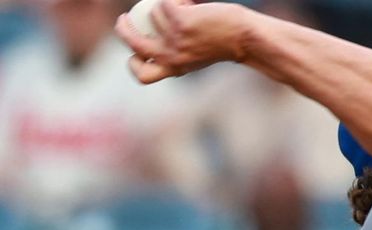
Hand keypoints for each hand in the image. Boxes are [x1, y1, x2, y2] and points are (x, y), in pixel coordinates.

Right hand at [115, 0, 250, 83]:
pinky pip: (163, 2)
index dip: (133, 64)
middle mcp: (171, 58)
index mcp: (174, 68)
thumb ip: (177, 55)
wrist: (244, 38)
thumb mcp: (196, 56)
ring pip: (151, 15)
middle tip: (125, 18)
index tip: (135, 52)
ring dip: (164, 6)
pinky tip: (190, 3)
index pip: (143, 76)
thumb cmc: (223, 44)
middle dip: (122, 29)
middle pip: (132, 45)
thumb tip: (153, 47)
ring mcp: (175, 40)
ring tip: (184, 8)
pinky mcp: (180, 22)